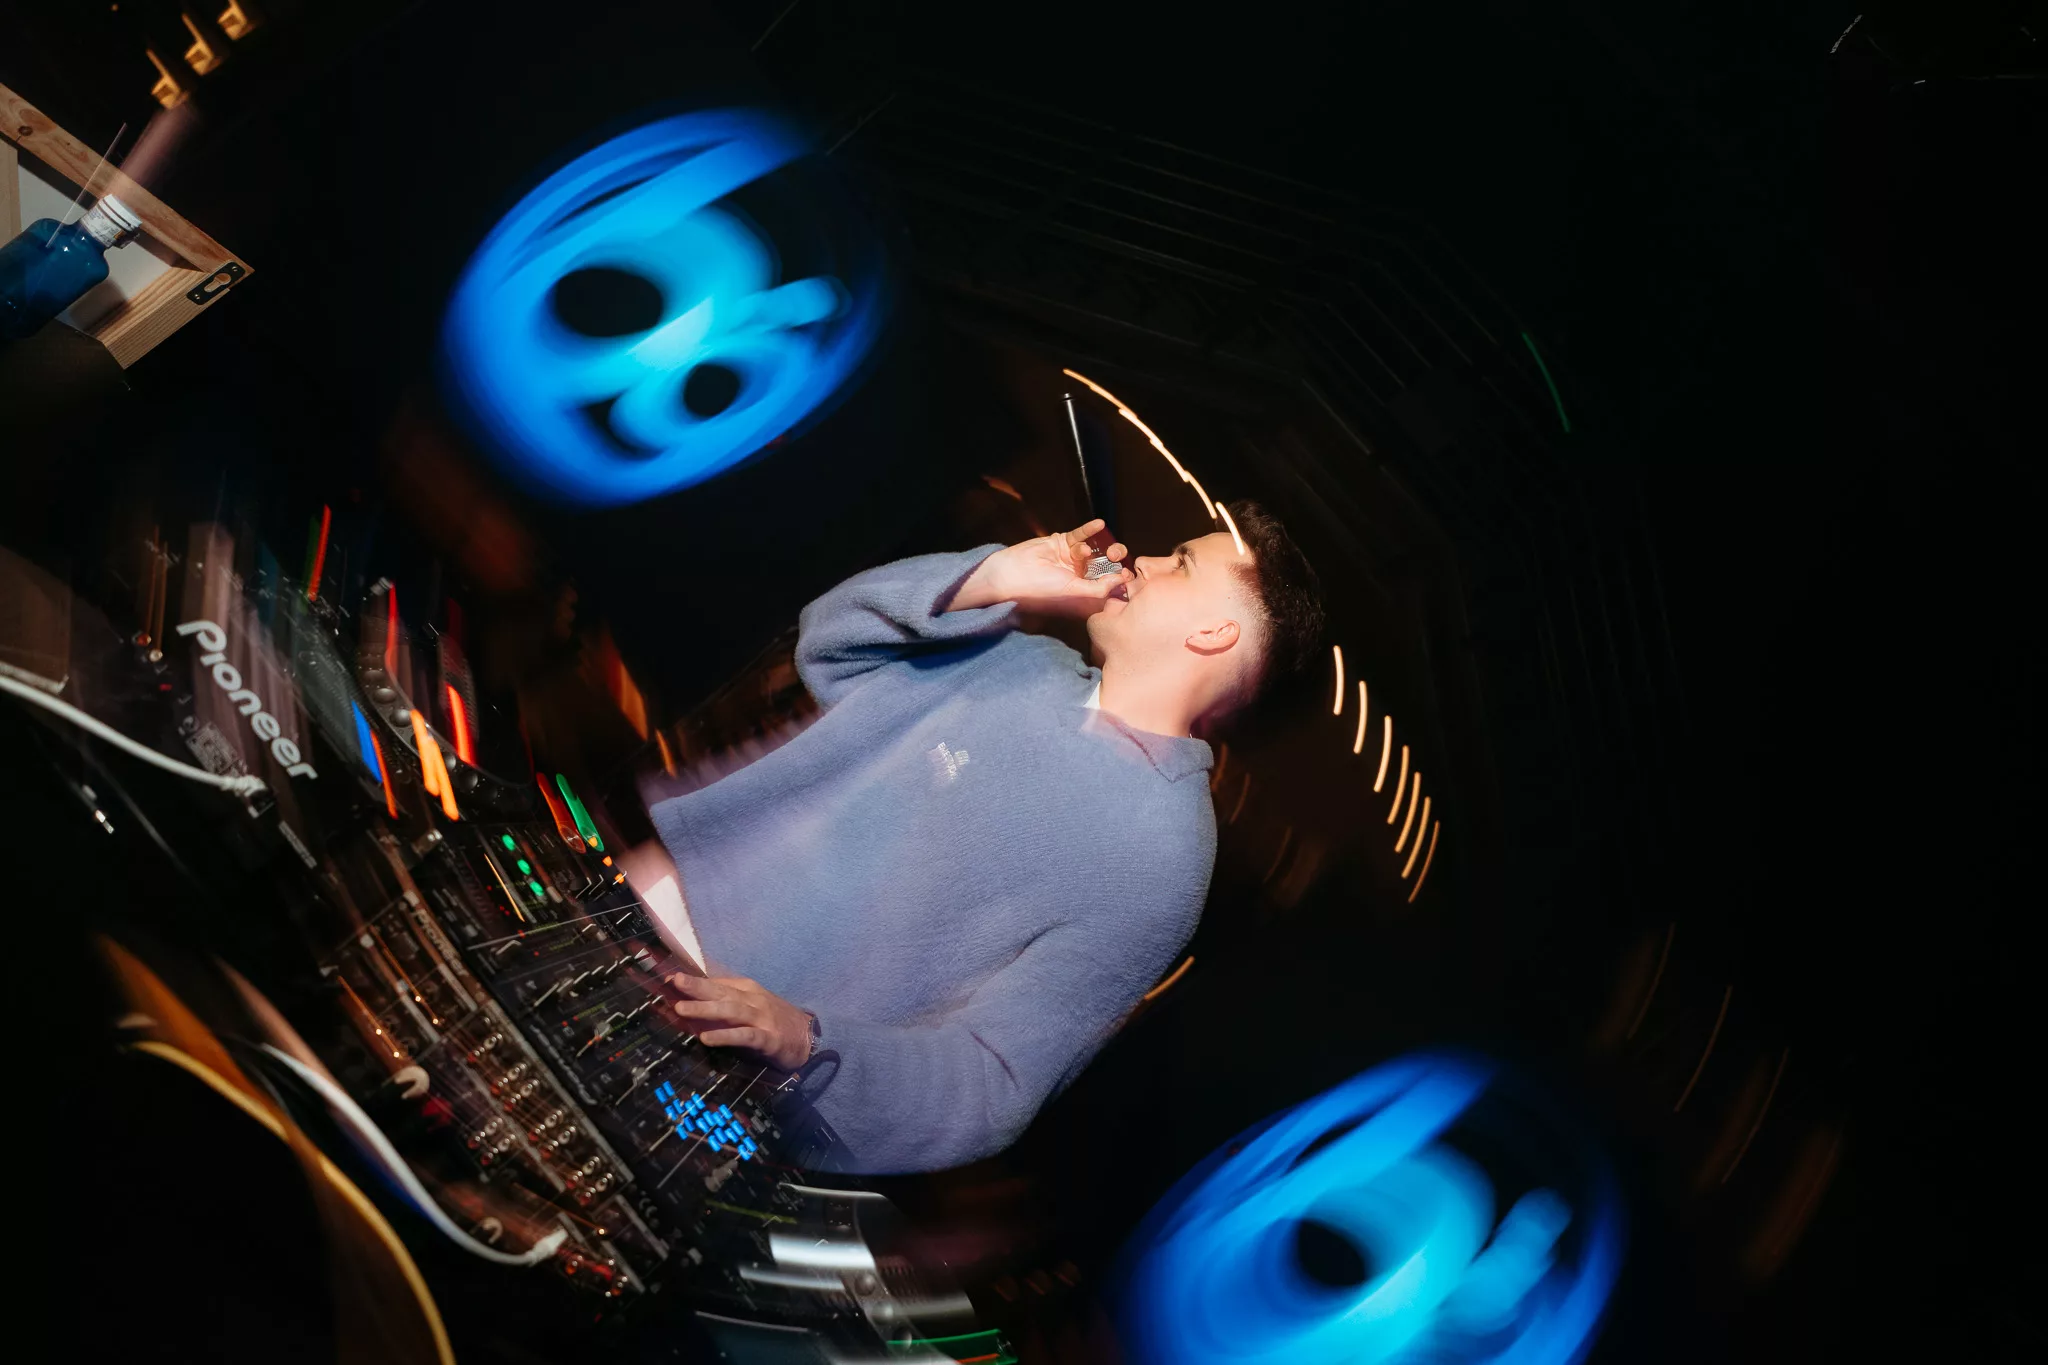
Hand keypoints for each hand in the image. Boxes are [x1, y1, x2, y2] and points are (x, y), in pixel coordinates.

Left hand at [668, 972, 812, 1069]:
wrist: (809, 1038)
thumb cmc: (775, 1021)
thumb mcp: (752, 1006)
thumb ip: (727, 1003)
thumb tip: (694, 1001)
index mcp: (748, 990)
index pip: (718, 982)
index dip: (695, 980)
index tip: (671, 978)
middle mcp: (753, 1000)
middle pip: (722, 991)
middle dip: (697, 986)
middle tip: (675, 983)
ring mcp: (761, 1018)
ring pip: (730, 1010)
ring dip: (705, 1009)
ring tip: (682, 1009)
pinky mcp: (768, 1039)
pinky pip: (743, 1036)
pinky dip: (725, 1036)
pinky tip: (707, 1038)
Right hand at [951, 519, 1130, 614]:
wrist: (1010, 575)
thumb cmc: (1040, 591)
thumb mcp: (1073, 593)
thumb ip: (1098, 588)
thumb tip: (1121, 580)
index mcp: (1083, 596)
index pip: (1107, 590)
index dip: (1120, 583)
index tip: (1130, 575)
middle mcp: (1079, 579)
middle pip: (1105, 569)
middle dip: (1114, 564)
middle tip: (1117, 558)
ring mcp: (1071, 561)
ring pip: (1096, 552)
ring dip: (1104, 548)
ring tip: (1106, 549)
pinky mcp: (1062, 544)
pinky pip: (1080, 535)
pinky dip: (1090, 530)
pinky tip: (1099, 524)